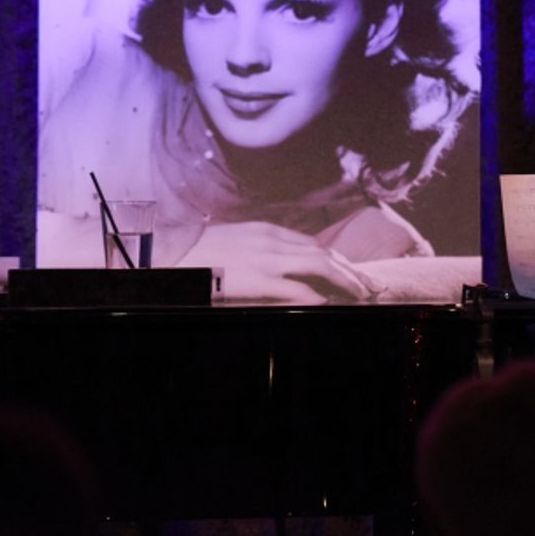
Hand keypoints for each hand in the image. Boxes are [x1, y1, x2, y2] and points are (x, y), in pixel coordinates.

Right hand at [177, 221, 376, 303]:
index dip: (333, 260)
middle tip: (369, 286)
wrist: (165, 256)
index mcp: (264, 230)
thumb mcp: (232, 241)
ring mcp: (266, 260)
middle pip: (323, 253)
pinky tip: (329, 305)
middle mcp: (271, 240)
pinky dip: (317, 297)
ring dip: (345, 281)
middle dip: (350, 270)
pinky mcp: (257, 280)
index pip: (310, 244)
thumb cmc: (195, 253)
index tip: (347, 272)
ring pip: (320, 266)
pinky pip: (296, 290)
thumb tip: (280, 263)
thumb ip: (257, 248)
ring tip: (361, 295)